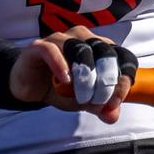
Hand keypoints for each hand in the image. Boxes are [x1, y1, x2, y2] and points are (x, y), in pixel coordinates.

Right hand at [8, 28, 136, 122]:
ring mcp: (59, 39)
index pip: (120, 54)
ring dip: (86, 74)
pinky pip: (52, 51)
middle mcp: (80, 38)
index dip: (124, 75)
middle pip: (103, 49)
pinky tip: (64, 81)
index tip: (119, 98)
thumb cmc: (60, 88)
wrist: (29, 87)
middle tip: (101, 99)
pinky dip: (61, 66)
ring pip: (80, 48)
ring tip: (83, 94)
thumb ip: (100, 106)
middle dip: (106, 77)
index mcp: (98, 46)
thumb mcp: (84, 101)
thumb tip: (112, 116)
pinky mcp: (38, 46)